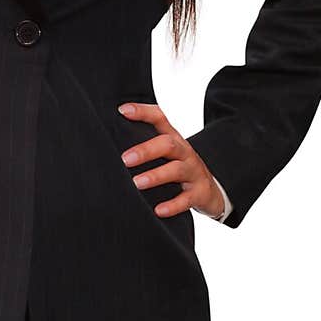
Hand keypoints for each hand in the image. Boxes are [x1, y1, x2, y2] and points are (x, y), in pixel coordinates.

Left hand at [118, 102, 224, 218]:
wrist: (211, 190)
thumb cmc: (179, 167)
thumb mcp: (167, 152)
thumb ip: (145, 144)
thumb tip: (108, 142)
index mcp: (173, 138)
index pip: (159, 118)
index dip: (142, 112)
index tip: (122, 111)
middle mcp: (184, 152)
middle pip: (168, 144)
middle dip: (146, 150)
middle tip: (125, 159)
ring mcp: (193, 171)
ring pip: (176, 170)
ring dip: (155, 176)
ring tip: (137, 183)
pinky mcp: (200, 192)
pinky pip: (187, 199)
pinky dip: (173, 205)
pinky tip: (158, 210)